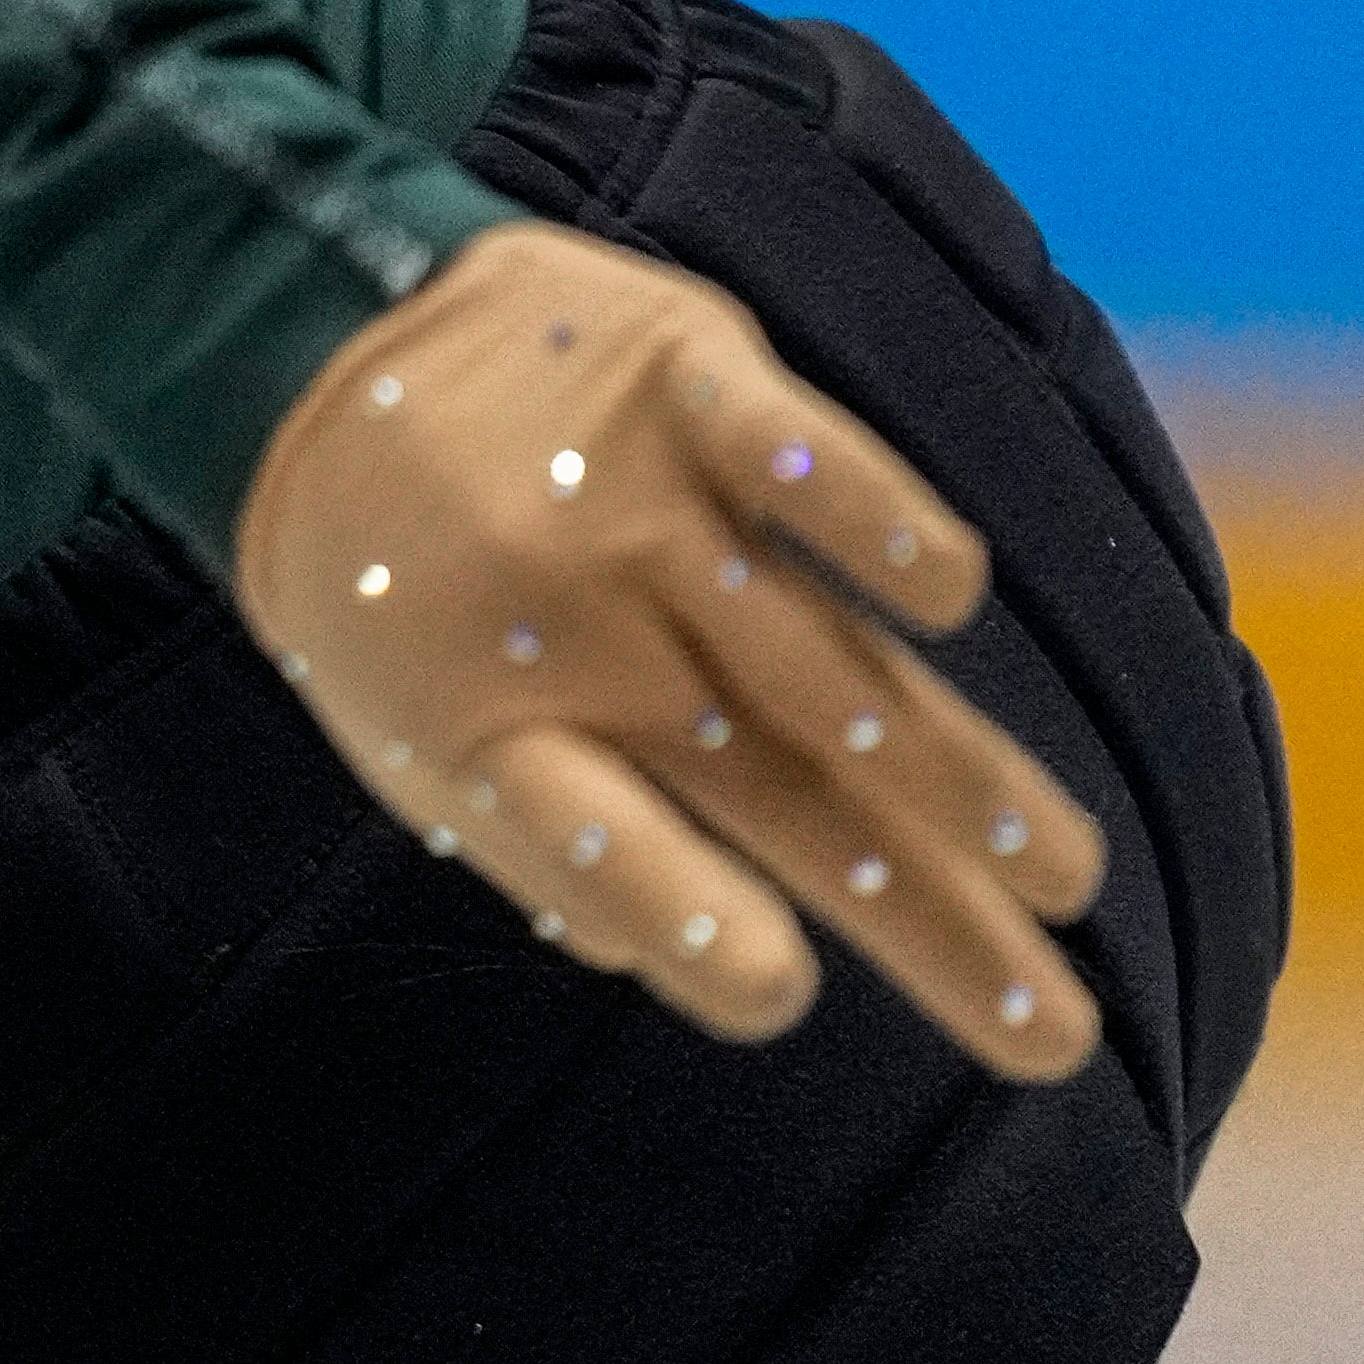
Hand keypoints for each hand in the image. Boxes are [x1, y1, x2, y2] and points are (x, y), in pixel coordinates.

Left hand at [230, 220, 1107, 1082]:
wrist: (300, 330)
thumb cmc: (390, 580)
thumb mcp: (416, 735)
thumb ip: (561, 852)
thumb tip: (743, 980)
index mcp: (486, 728)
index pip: (586, 843)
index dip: (676, 914)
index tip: (778, 990)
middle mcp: (566, 623)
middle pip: (776, 793)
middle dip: (923, 919)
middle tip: (1052, 1033)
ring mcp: (630, 494)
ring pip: (822, 658)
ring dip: (956, 776)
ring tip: (1062, 874)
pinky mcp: (676, 370)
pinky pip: (782, 443)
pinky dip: (864, 508)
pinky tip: (948, 592)